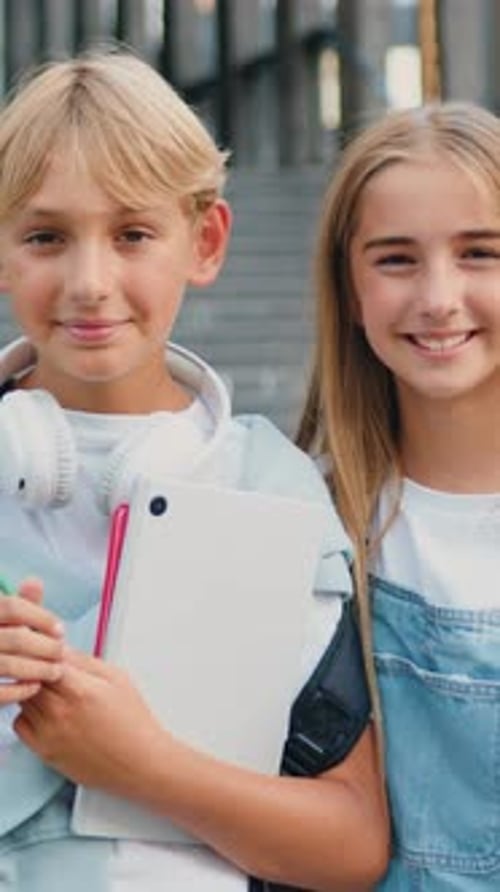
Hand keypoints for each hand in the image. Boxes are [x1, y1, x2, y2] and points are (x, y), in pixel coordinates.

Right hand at [0, 578, 64, 704]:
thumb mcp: (0, 619)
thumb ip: (17, 604)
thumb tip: (35, 581)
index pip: (12, 606)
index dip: (41, 617)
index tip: (60, 630)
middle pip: (16, 637)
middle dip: (46, 647)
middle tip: (62, 653)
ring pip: (8, 665)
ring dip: (39, 669)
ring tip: (55, 671)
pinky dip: (20, 690)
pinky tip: (34, 687)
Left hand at [14, 648, 168, 794]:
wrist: (138, 762)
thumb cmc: (133, 722)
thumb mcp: (117, 679)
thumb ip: (84, 661)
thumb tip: (61, 648)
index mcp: (81, 690)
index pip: (45, 660)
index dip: (50, 654)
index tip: (56, 655)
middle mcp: (60, 711)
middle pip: (31, 678)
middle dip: (42, 671)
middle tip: (58, 674)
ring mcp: (49, 733)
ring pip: (24, 698)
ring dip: (35, 690)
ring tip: (57, 694)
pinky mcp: (44, 751)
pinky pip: (20, 723)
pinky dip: (29, 714)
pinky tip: (48, 713)